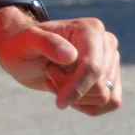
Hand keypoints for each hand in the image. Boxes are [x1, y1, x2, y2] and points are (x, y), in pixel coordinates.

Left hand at [0, 11, 122, 114]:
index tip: (59, 102)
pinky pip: (111, 102)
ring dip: (76, 97)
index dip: (77, 88)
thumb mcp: (26, 41)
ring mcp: (111, 60)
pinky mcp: (111, 77)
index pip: (92, 67)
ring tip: (55, 79)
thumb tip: (71, 55)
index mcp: (90, 29)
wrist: (25, 54)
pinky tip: (68, 93)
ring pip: (104, 96)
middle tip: (48, 73)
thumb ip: (46, 43)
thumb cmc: (22, 44)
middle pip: (99, 85)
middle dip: (69, 88)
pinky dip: (87, 105)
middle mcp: (107, 42)